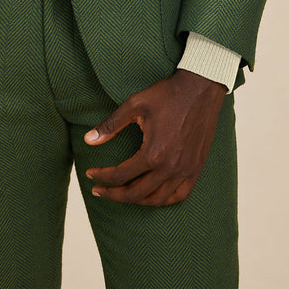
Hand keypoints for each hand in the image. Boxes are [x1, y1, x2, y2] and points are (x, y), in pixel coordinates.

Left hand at [83, 68, 225, 205]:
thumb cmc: (166, 94)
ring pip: (157, 200)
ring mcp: (185, 170)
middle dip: (114, 194)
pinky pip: (179, 195)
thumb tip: (88, 140)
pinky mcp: (196, 168)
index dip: (102, 176)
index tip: (90, 174)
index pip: (121, 175)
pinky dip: (163, 200)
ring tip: (122, 194)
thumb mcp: (134, 105)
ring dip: (136, 201)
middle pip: (136, 194)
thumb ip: (111, 125)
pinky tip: (152, 195)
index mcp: (153, 154)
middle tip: (99, 190)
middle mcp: (170, 168)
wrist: (200, 88)